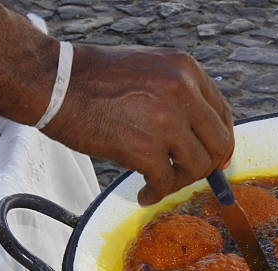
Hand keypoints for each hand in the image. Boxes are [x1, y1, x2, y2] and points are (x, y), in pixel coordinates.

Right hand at [42, 44, 233, 205]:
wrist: (55, 82)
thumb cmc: (96, 77)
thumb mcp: (151, 69)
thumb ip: (179, 94)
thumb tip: (200, 132)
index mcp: (187, 70)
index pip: (223, 114)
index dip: (221, 141)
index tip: (215, 156)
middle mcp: (183, 93)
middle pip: (219, 143)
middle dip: (209, 165)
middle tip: (191, 175)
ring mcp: (166, 121)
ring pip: (198, 166)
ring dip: (180, 181)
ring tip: (161, 182)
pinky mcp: (145, 149)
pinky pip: (166, 183)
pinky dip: (156, 193)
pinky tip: (144, 192)